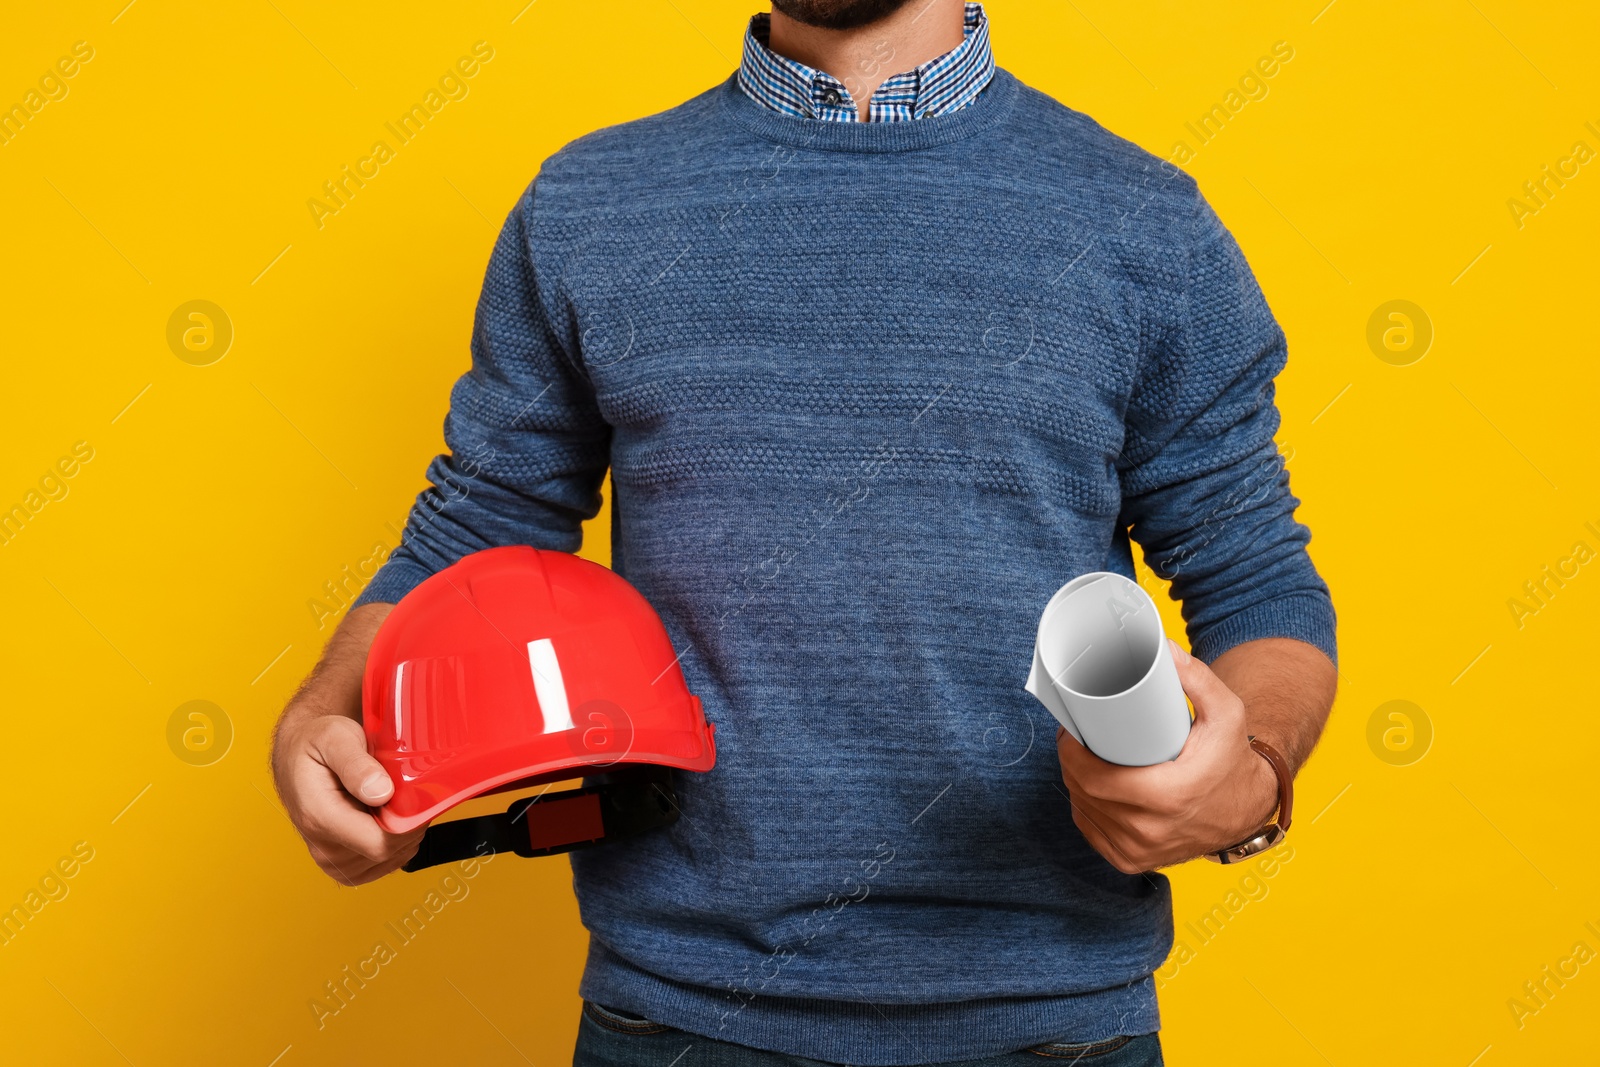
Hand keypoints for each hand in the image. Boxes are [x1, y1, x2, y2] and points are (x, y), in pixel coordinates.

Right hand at [273, 714, 424, 884]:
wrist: (297, 752)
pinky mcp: (341, 864)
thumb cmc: (315, 742)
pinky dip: (394, 843)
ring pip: (389, 859)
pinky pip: (381, 864)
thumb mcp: (335, 737)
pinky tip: (387, 818)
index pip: (379, 843)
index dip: (408, 824)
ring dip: (402, 833)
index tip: (415, 797)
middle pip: (388, 852)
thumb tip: (381, 792)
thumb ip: (356, 765)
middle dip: (407, 825)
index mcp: (320, 818)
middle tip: (404, 792)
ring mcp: (331, 859)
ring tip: (391, 802)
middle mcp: (322, 846)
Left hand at [1056, 639, 1278, 873]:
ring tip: (1082, 757)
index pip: (1092, 777)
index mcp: (1167, 797)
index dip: (1071, 752)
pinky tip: (1089, 790)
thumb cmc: (1232, 758)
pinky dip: (1086, 810)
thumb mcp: (1226, 713)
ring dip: (1076, 785)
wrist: (1249, 808)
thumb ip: (1197, 679)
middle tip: (1076, 736)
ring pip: (1084, 812)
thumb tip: (1162, 649)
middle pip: (1084, 792)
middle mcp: (1149, 831)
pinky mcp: (1133, 862)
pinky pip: (1092, 833)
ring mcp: (1140, 851)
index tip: (1071, 730)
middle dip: (1071, 762)